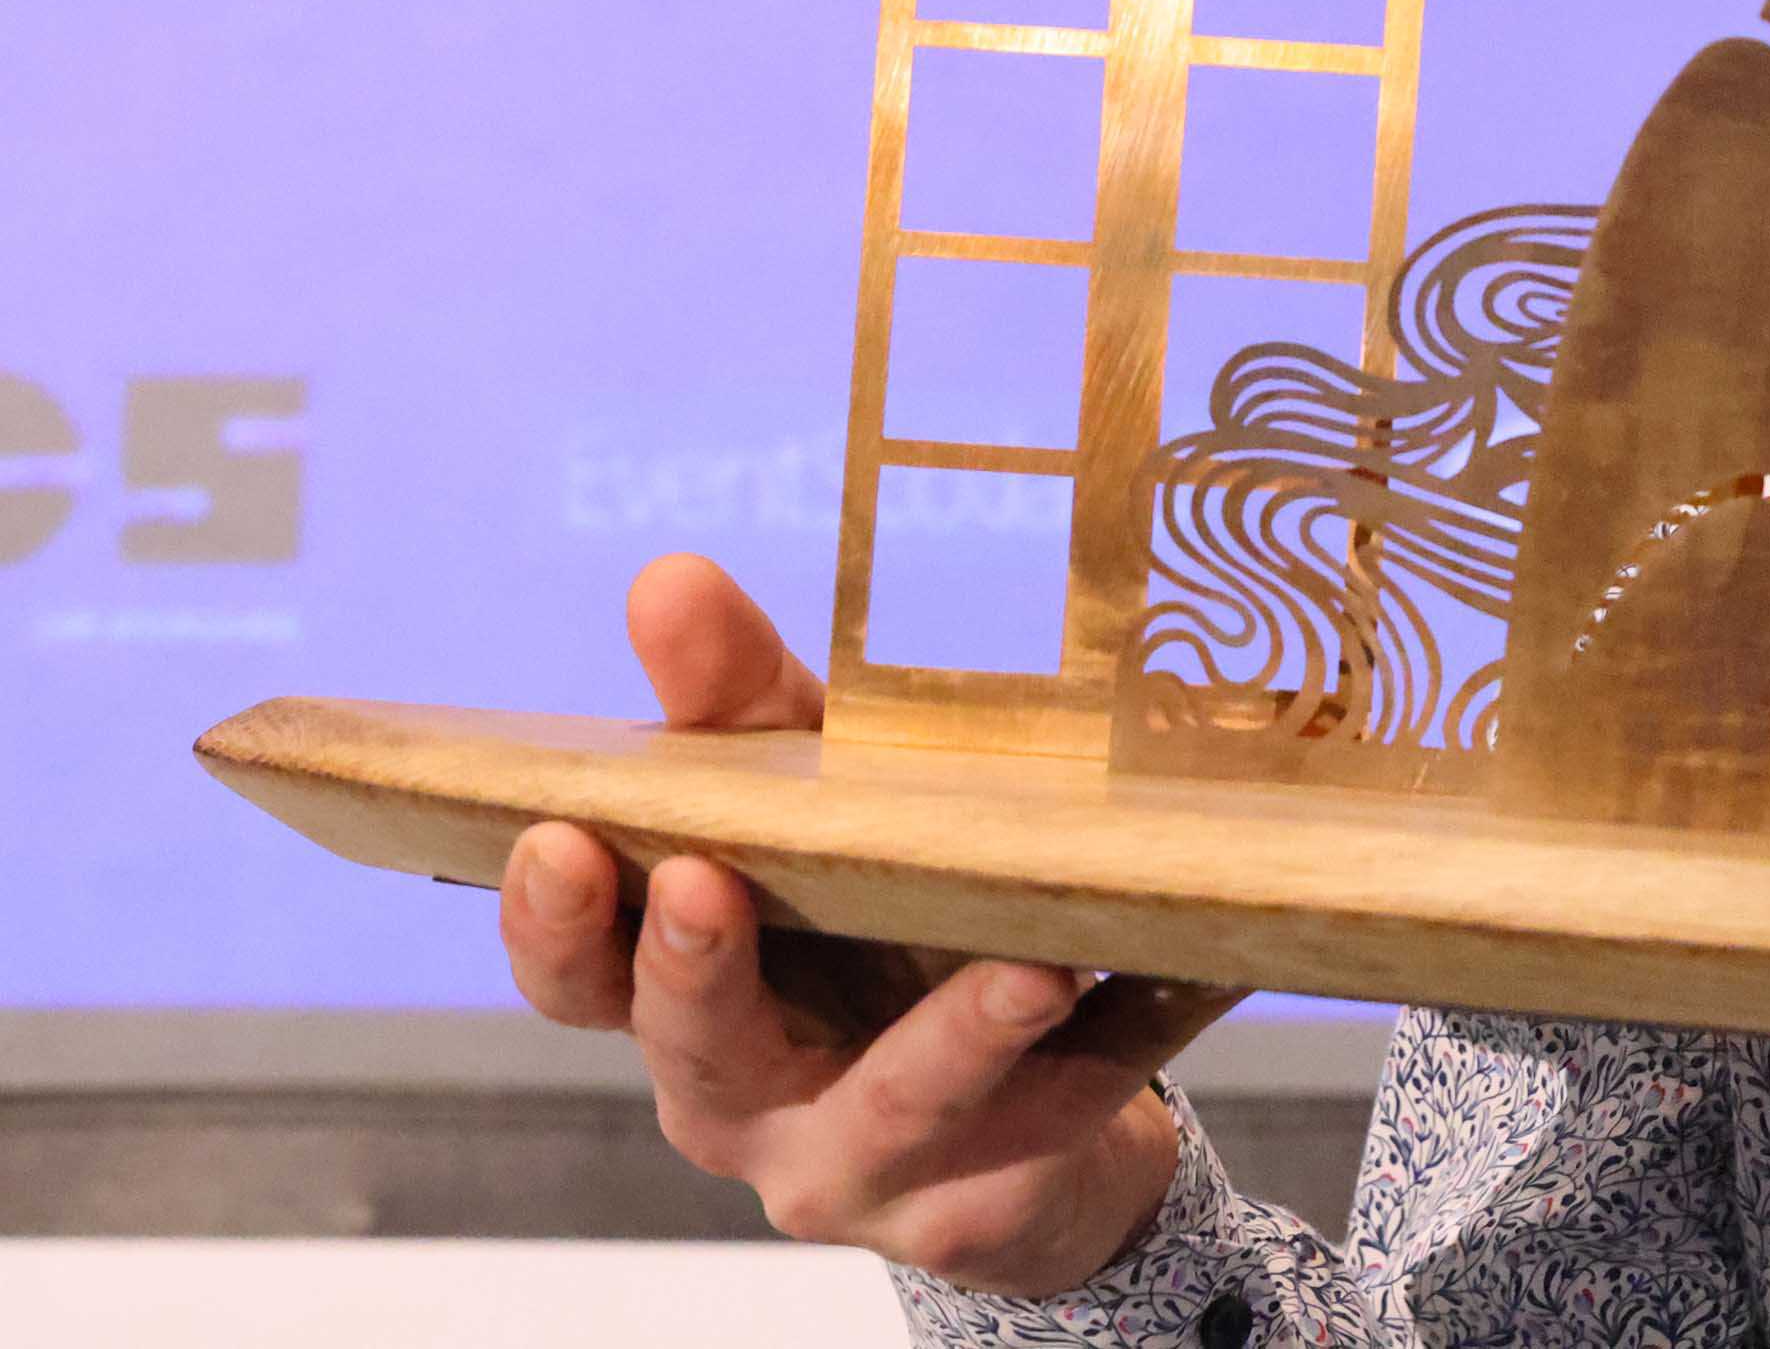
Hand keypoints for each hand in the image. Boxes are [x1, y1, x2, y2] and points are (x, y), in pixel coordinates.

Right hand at [494, 551, 1229, 1295]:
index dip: (552, 919)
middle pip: (699, 1048)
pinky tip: (1204, 969)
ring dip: (958, 1028)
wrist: (1036, 1106)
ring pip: (898, 1101)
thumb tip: (668, 580)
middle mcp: (747, 1102)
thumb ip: (746, 709)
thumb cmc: (886, 923)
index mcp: (685, 1002)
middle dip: (695, 969)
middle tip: (707, 880)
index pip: (579, 978)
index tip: (556, 834)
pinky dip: (1134, 1033)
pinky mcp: (988, 1201)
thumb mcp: (817, 803)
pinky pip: (1071, 1106)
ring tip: (1030, 965)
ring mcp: (866, 1165)